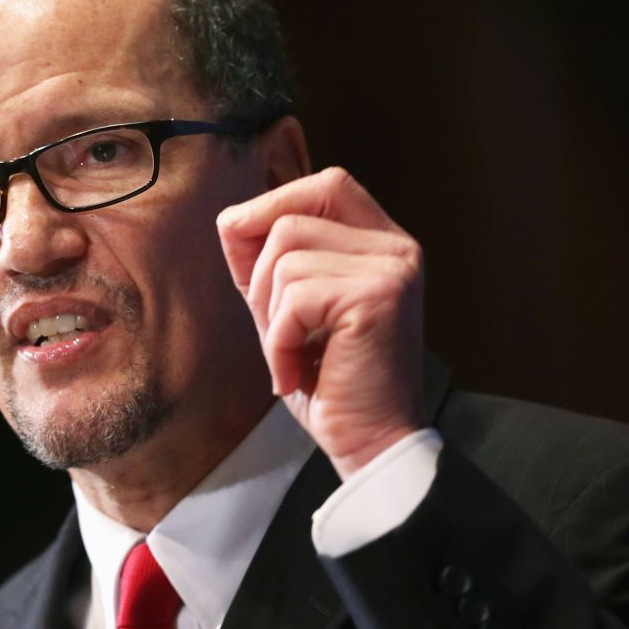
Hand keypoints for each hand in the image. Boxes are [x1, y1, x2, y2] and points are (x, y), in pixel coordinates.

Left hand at [217, 167, 425, 478]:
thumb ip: (271, 261)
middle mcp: (397, 248)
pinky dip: (278, 342)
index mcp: (384, 243)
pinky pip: (294, 299)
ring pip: (286, 258)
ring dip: (270, 315)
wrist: (370, 444)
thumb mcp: (292, 309)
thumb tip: (231, 218)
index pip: (328, 184)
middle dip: (262, 272)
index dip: (276, 204)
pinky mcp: (377, 298)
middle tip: (275, 327)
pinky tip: (295, 373)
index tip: (250, 253)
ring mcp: (392, 269)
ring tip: (292, 355)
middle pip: (293, 217)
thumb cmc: (331, 382)